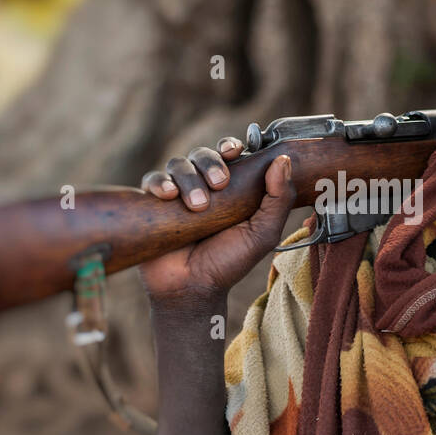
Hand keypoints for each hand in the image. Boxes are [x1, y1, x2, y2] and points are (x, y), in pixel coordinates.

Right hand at [137, 137, 296, 304]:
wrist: (192, 288)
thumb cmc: (229, 261)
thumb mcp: (262, 233)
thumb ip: (278, 199)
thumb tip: (283, 159)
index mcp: (230, 187)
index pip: (228, 153)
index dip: (230, 146)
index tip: (234, 151)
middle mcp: (202, 185)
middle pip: (202, 153)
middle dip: (211, 163)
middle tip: (219, 184)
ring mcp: (177, 193)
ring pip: (178, 164)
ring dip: (189, 178)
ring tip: (198, 206)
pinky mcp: (153, 203)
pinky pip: (152, 179)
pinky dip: (160, 182)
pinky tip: (169, 196)